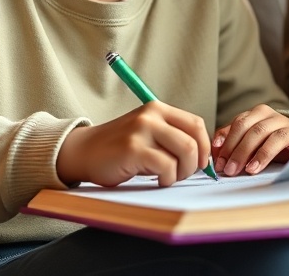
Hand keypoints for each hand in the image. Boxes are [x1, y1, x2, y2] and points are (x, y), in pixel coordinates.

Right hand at [56, 101, 211, 187]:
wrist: (83, 152)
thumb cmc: (119, 148)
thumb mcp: (147, 133)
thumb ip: (170, 137)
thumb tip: (202, 157)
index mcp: (158, 109)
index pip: (196, 124)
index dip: (204, 147)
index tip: (199, 163)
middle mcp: (151, 115)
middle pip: (194, 139)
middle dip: (195, 163)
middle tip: (183, 174)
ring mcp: (142, 130)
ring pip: (185, 151)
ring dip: (182, 172)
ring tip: (169, 177)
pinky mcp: (133, 148)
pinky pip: (166, 166)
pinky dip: (167, 178)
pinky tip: (157, 180)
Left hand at [212, 105, 288, 175]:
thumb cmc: (275, 146)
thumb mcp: (253, 145)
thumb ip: (235, 145)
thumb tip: (215, 154)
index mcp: (254, 114)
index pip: (235, 124)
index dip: (224, 140)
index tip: (216, 158)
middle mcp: (266, 114)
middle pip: (244, 126)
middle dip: (232, 148)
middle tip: (224, 168)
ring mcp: (281, 120)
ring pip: (258, 131)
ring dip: (244, 151)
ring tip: (236, 169)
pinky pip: (276, 140)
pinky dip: (263, 154)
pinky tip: (254, 167)